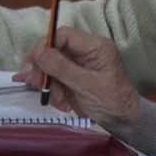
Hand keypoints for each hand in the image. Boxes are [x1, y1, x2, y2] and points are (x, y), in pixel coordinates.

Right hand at [21, 27, 143, 126]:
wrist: (122, 121)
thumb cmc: (113, 101)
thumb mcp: (87, 85)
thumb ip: (63, 68)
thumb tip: (39, 53)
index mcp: (95, 47)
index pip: (64, 35)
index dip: (46, 45)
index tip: (33, 61)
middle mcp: (84, 52)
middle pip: (52, 51)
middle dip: (45, 70)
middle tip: (43, 86)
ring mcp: (76, 65)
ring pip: (48, 67)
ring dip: (49, 85)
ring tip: (61, 101)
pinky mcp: (70, 78)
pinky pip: (52, 79)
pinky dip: (51, 91)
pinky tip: (60, 102)